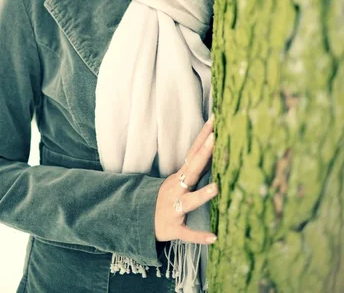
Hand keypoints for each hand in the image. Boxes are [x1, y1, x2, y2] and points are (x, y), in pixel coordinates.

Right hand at [154, 114, 217, 244]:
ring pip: (189, 200)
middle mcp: (176, 188)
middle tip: (216, 138)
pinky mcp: (173, 228)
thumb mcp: (178, 181)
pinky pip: (187, 233)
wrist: (141, 220)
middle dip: (204, 154)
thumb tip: (214, 149)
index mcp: (180, 177)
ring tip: (217, 188)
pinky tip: (213, 237)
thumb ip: (195, 167)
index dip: (204, 137)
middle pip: (192, 169)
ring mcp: (174, 207)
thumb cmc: (168, 198)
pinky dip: (199, 236)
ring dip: (202, 194)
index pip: (193, 152)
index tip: (215, 120)